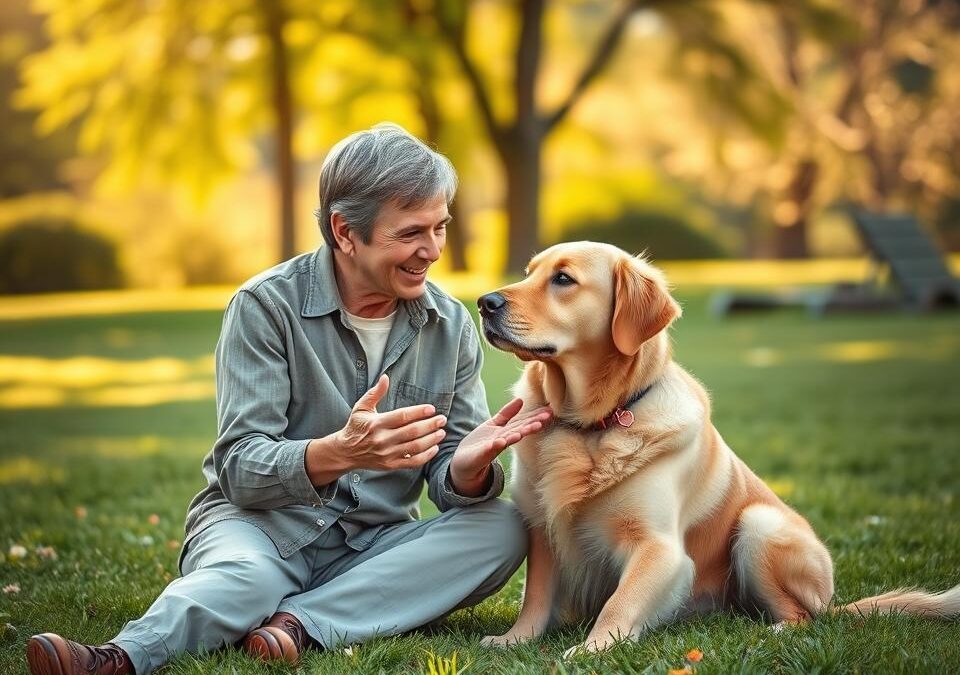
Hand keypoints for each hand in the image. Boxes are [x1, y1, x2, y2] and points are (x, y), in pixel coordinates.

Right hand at [306, 374, 445, 481]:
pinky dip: (426, 456)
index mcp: (377, 423)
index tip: (431, 408)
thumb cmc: (356, 427)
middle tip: (442, 419)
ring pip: (414, 447)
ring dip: (431, 440)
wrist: (345, 452)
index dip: (419, 412)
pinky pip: (412, 462)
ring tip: (442, 432)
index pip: (402, 416)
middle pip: (412, 432)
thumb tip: (385, 377)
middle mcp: (382, 439)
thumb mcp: (361, 407)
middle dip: (430, 425)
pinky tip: (434, 448)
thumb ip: (375, 393)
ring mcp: (387, 454)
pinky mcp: (390, 465)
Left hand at [449, 398, 551, 494]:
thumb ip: (507, 413)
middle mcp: (503, 440)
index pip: (523, 422)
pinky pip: (488, 450)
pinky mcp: (481, 455)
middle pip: (519, 431)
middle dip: (531, 425)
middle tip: (546, 419)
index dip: (535, 416)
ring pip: (507, 440)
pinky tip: (500, 442)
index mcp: (507, 432)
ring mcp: (492, 448)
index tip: (549, 410)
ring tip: (525, 431)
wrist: (464, 462)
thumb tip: (520, 399)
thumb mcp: (494, 424)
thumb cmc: (481, 442)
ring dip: (516, 436)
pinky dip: (494, 446)